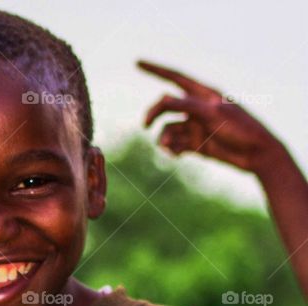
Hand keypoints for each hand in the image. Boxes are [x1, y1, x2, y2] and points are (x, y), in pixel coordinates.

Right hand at [139, 60, 282, 175]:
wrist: (256, 154)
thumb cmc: (240, 128)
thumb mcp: (213, 113)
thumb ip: (186, 105)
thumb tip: (161, 98)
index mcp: (203, 95)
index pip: (175, 77)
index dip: (155, 70)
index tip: (137, 62)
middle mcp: (196, 109)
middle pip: (164, 106)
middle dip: (153, 114)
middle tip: (145, 125)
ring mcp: (194, 126)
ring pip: (167, 129)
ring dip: (164, 138)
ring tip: (169, 148)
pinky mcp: (194, 144)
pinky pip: (173, 144)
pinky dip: (171, 149)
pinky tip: (176, 156)